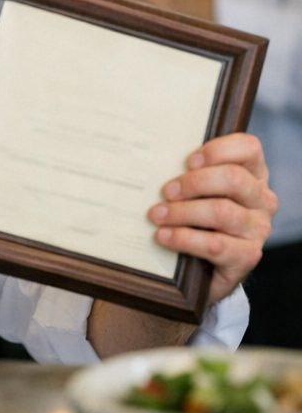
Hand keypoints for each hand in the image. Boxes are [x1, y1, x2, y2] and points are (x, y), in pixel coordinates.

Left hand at [149, 132, 276, 305]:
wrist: (205, 264)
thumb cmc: (197, 212)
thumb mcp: (198, 187)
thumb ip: (188, 170)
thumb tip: (152, 157)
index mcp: (252, 172)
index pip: (249, 148)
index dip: (218, 150)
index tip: (189, 161)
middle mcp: (261, 198)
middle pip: (233, 179)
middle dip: (193, 183)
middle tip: (165, 191)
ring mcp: (257, 228)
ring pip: (222, 212)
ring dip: (182, 212)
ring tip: (157, 215)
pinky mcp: (247, 256)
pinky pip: (215, 244)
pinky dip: (184, 238)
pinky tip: (164, 236)